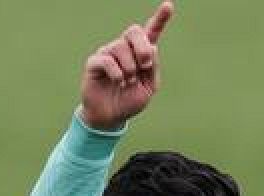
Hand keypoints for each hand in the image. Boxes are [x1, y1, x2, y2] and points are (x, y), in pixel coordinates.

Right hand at [80, 2, 173, 130]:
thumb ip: (152, 67)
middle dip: (142, 48)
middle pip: (134, 31)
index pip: (151, 31)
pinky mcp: (95, 62)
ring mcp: (108, 53)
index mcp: (141, 53)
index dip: (160, 18)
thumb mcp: (149, 87)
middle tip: (144, 66)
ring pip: (121, 48)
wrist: (112, 116)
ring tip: (127, 82)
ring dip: (129, 69)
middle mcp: (124, 49)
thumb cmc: (129, 100)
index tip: (168, 5)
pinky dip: (117, 74)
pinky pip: (108, 60)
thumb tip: (151, 47)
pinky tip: (118, 82)